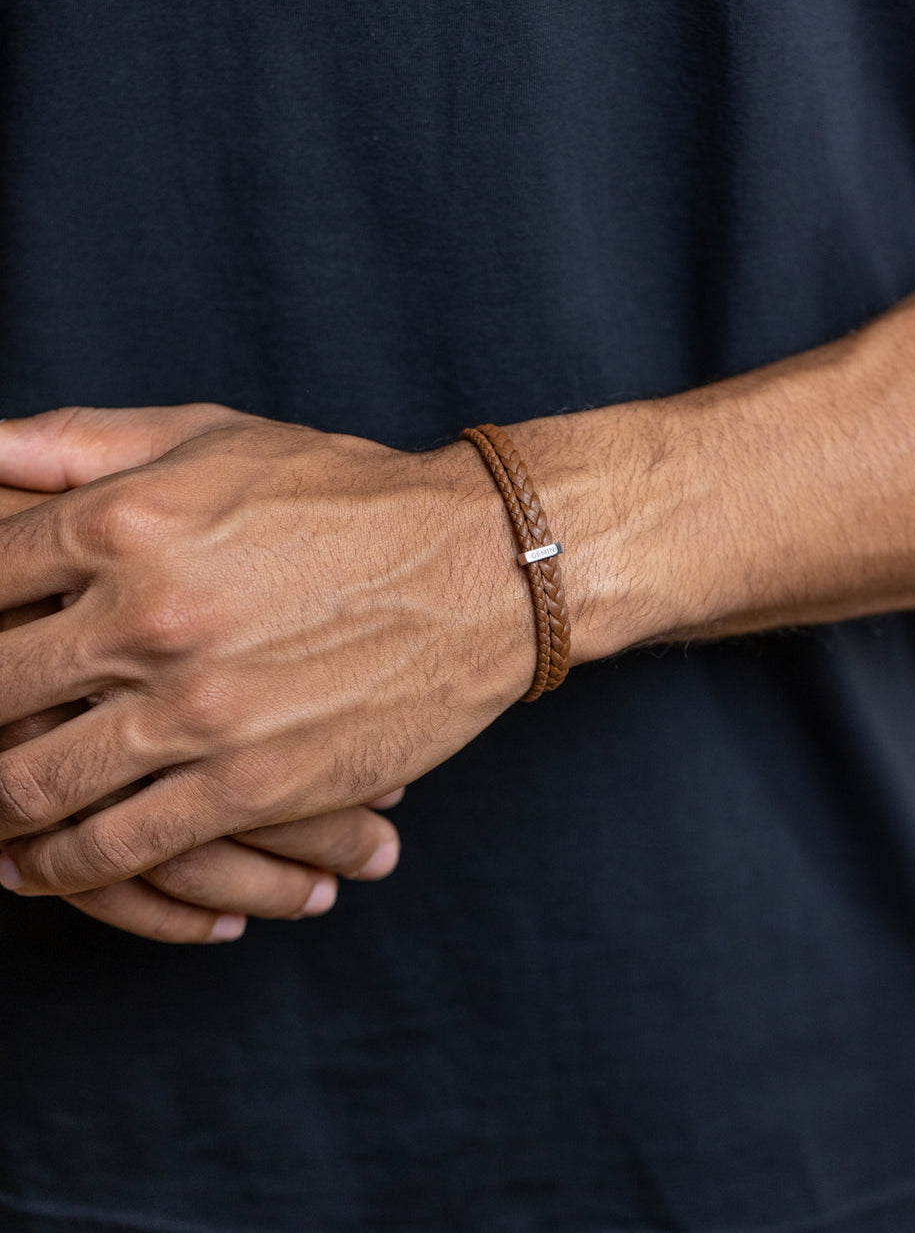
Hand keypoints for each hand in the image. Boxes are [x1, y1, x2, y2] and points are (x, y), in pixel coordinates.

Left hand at [0, 406, 531, 895]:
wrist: (477, 570)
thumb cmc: (344, 496)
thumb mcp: (214, 438)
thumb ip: (80, 443)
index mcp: (124, 522)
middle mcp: (147, 616)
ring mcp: (197, 709)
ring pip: (29, 788)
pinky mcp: (249, 784)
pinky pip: (115, 849)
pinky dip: (58, 868)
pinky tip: (38, 864)